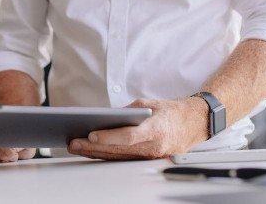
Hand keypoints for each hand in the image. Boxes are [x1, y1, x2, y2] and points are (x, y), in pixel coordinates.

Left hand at [67, 97, 207, 159]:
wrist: (191, 125)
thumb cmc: (168, 112)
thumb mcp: (147, 104)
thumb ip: (126, 112)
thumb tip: (104, 119)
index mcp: (156, 129)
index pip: (129, 136)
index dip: (109, 137)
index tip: (91, 135)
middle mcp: (154, 146)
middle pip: (119, 150)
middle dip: (93, 147)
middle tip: (73, 143)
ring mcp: (151, 157)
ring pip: (118, 157)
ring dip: (95, 153)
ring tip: (76, 147)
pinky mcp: (147, 161)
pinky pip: (123, 159)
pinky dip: (106, 156)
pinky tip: (90, 152)